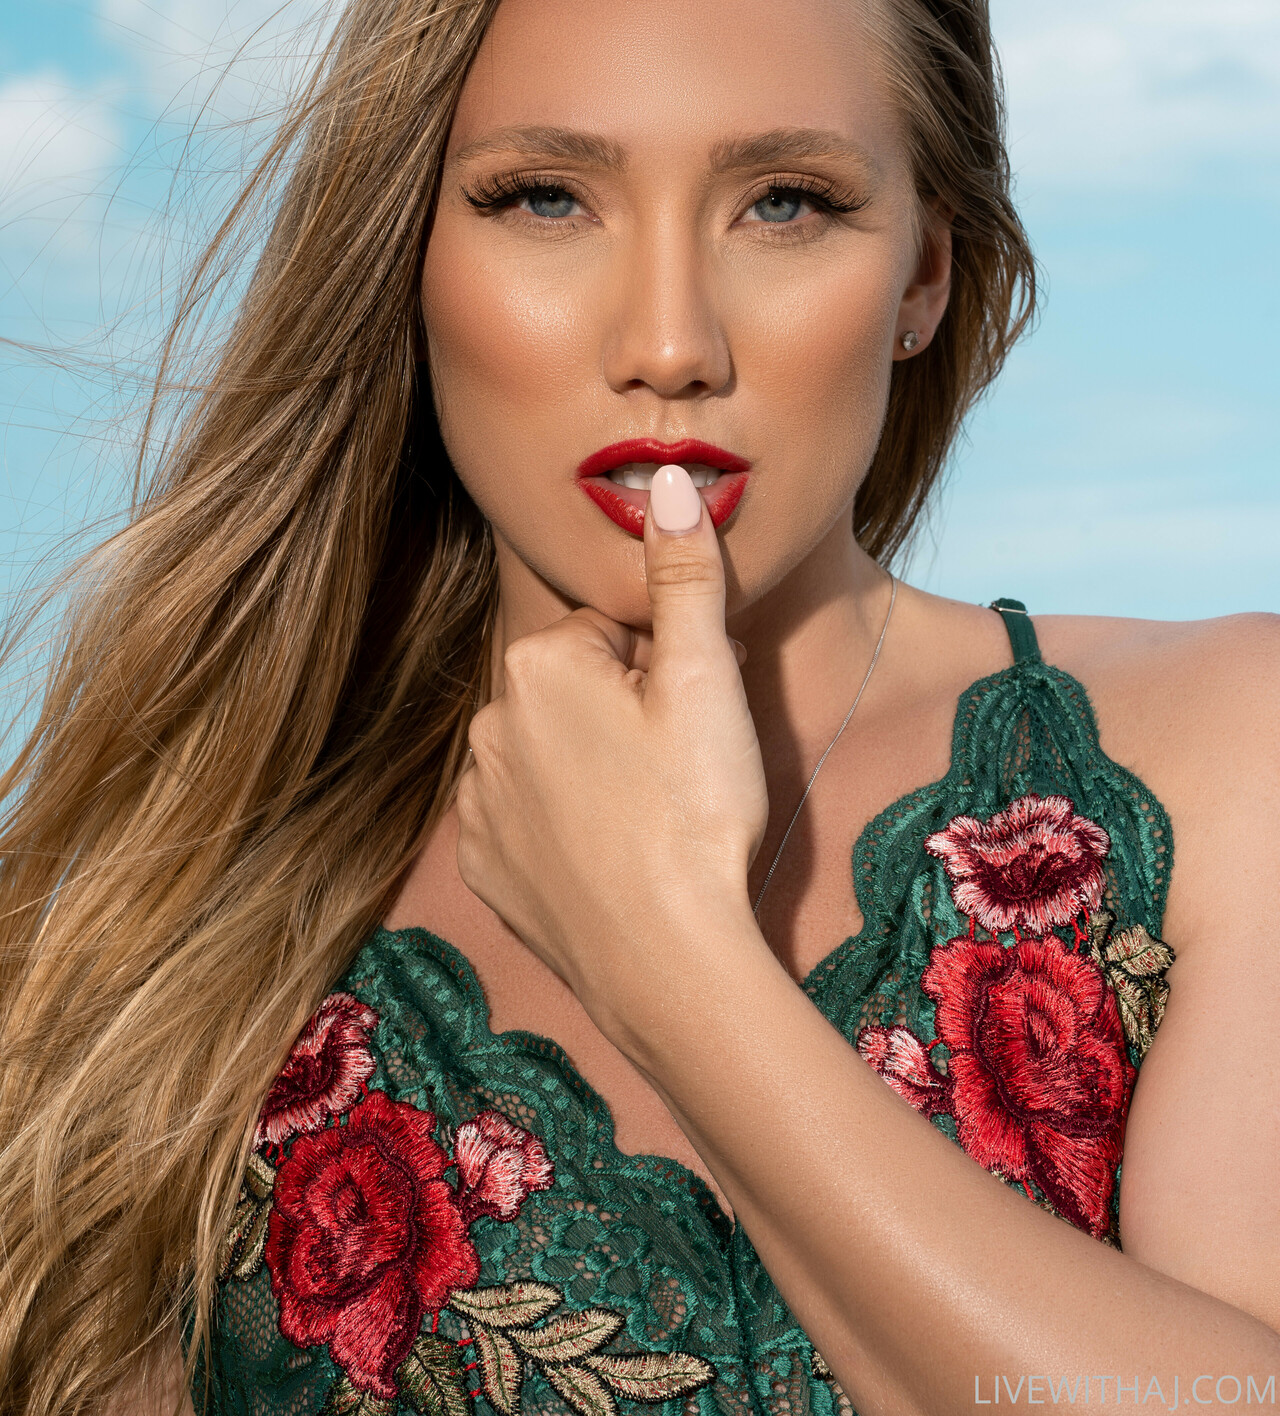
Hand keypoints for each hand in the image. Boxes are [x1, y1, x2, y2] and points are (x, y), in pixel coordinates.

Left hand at [455, 465, 770, 1036]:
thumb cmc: (695, 811)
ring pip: (552, 752)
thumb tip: (662, 476)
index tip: (697, 718)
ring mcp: (477, 799)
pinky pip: (527, 817)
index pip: (614, 634)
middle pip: (579, 689)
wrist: (666, 962)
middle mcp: (488, 721)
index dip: (668, 670)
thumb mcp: (707, 678)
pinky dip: (565, 828)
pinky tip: (611, 857)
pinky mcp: (481, 863)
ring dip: (595, 768)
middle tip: (683, 770)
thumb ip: (683, 572)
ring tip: (650, 819)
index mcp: (538, 662)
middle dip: (628, 712)